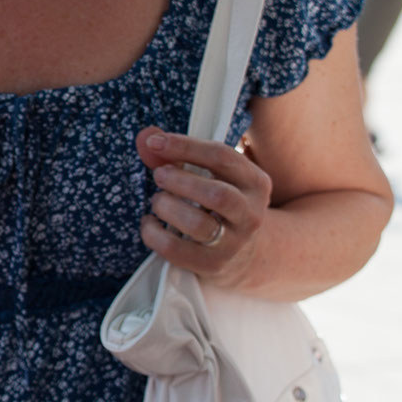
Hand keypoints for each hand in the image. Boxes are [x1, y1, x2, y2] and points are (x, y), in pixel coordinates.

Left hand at [136, 127, 271, 286]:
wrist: (246, 253)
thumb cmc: (218, 204)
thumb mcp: (212, 176)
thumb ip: (177, 155)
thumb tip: (146, 137)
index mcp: (255, 182)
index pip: (221, 157)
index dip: (185, 146)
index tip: (154, 142)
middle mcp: (251, 213)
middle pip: (216, 194)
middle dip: (179, 181)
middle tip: (158, 175)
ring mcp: (234, 243)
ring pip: (197, 224)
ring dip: (167, 207)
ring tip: (157, 201)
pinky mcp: (212, 264)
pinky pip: (175, 250)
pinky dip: (154, 234)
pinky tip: (149, 223)